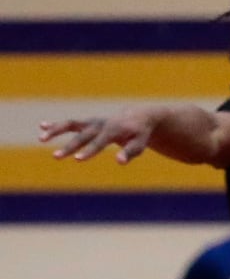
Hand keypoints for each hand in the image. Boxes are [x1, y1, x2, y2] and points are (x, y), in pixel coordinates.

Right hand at [39, 110, 160, 163]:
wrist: (138, 116)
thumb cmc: (139, 134)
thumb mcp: (139, 144)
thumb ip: (130, 153)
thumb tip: (119, 162)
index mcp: (114, 130)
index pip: (100, 142)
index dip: (89, 151)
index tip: (77, 159)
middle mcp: (100, 124)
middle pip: (82, 136)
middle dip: (69, 146)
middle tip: (55, 157)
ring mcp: (91, 122)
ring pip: (71, 124)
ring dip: (56, 130)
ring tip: (41, 138)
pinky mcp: (86, 122)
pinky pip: (69, 123)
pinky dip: (57, 124)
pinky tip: (42, 126)